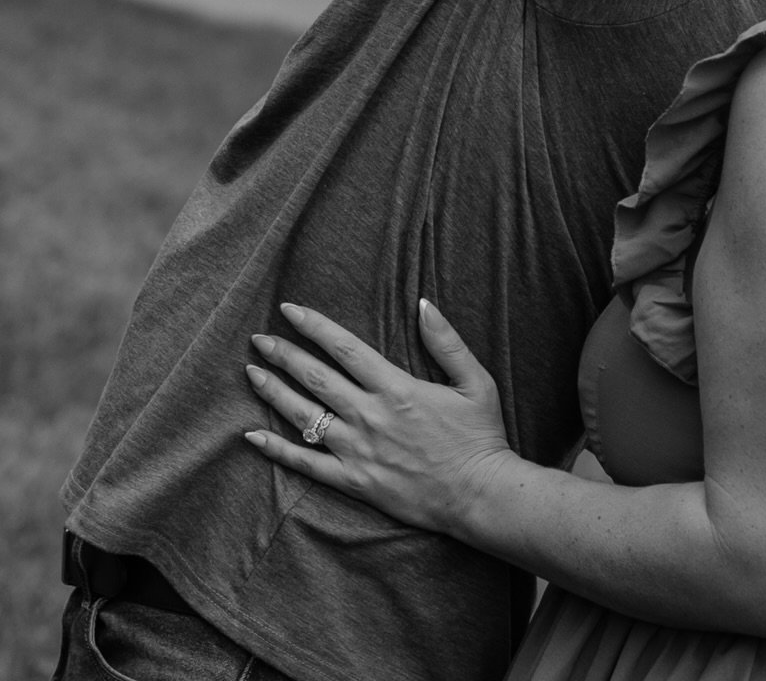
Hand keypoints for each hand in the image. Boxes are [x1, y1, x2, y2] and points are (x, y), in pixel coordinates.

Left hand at [244, 301, 514, 539]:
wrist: (478, 495)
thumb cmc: (479, 436)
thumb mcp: (475, 380)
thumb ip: (447, 341)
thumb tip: (423, 304)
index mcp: (397, 387)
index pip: (345, 348)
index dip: (314, 326)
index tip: (289, 310)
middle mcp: (370, 416)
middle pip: (316, 378)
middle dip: (284, 354)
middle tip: (259, 339)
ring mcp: (358, 451)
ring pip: (304, 416)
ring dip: (274, 393)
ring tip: (251, 373)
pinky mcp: (354, 481)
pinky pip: (307, 465)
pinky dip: (277, 450)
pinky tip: (253, 437)